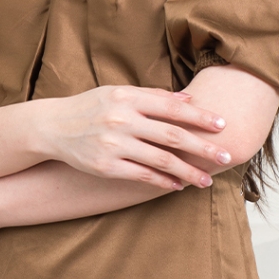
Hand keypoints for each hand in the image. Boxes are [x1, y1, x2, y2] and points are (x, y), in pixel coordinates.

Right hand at [35, 86, 228, 190]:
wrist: (52, 126)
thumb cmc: (91, 107)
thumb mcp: (118, 92)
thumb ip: (152, 95)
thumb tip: (188, 99)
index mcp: (128, 98)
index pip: (172, 107)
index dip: (199, 117)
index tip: (222, 125)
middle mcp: (122, 120)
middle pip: (171, 135)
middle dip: (202, 147)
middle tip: (226, 155)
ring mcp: (114, 144)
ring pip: (160, 160)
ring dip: (187, 171)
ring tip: (207, 179)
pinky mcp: (106, 166)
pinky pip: (141, 176)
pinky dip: (162, 182)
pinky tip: (178, 186)